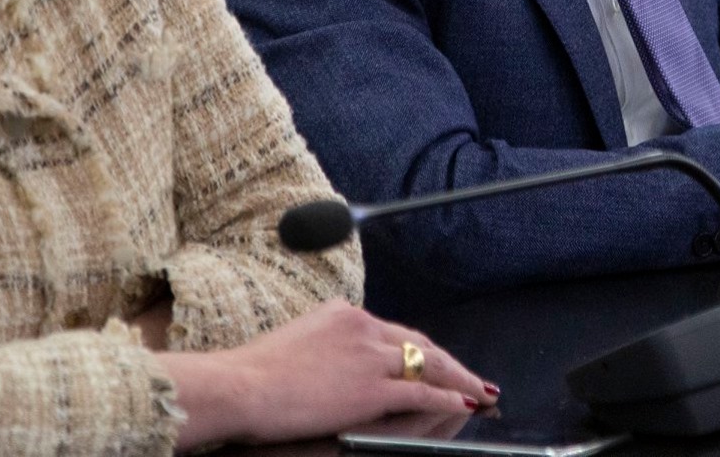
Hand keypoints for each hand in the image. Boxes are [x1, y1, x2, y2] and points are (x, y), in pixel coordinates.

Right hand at [159, 300, 493, 450]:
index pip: (392, 333)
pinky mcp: (372, 387)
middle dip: (450, 363)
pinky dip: (449, 399)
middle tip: (474, 377)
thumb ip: (324, 349)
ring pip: (429, 365)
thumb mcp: (294, 345)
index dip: (420, 350)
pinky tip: (466, 405)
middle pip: (420, 344)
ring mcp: (370, 355)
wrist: (239, 387)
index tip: (436, 360)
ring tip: (481, 393)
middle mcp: (362, 327)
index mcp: (343, 314)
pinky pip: (422, 393)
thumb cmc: (251, 375)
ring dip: (460, 381)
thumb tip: (333, 366)